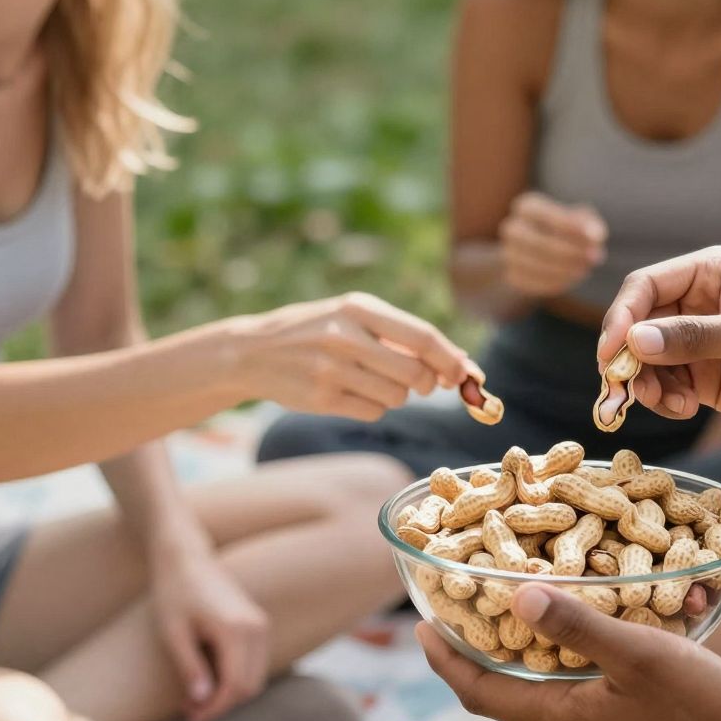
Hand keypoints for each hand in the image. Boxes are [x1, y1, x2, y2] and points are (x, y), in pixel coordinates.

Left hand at [151, 546, 269, 720]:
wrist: (186, 557)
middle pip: (249, 686)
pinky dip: (236, 677)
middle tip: (190, 709)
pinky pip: (254, 663)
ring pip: (255, 677)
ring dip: (229, 693)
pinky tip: (209, 678)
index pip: (235, 686)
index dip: (214, 708)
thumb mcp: (173, 633)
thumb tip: (203, 701)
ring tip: (196, 696)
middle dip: (221, 704)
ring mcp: (261, 624)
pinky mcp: (257, 623)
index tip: (191, 716)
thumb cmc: (174, 592)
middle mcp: (256, 628)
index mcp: (237, 630)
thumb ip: (190, 668)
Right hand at [244, 292, 475, 419]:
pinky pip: (373, 412)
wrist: (253, 352)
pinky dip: (373, 407)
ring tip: (369, 380)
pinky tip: (350, 393)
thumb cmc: (316, 332)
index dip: (451, 358)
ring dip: (395, 395)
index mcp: (358, 308)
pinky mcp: (321, 398)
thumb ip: (400, 336)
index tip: (467, 374)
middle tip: (421, 383)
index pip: (422, 335)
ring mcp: (331, 370)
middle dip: (427, 384)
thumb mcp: (352, 318)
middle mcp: (345, 336)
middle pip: (416, 374)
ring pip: (397, 397)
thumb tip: (461, 364)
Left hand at [417, 582, 720, 720]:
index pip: (478, 692)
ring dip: (520, 649)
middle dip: (475, 647)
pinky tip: (583, 623)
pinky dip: (564, 655)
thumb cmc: (700, 715)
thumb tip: (516, 597)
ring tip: (512, 603)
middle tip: (460, 601)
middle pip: (501, 690)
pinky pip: (574, 688)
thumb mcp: (640, 657)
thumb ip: (579, 626)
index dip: (444, 658)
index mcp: (558, 720)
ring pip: (538, 688)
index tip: (420, 623)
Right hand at [497, 192, 606, 299]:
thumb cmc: (568, 229)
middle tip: (595, 257)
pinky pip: (533, 283)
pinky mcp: (512, 277)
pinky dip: (555, 282)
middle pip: (536, 243)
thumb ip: (589, 223)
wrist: (543, 250)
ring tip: (585, 269)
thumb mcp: (580, 218)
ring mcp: (508, 254)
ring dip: (564, 270)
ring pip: (534, 266)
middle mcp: (512, 228)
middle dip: (568, 253)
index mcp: (527, 207)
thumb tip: (595, 235)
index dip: (570, 227)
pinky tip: (571, 278)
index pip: (545, 215)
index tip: (597, 238)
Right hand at [596, 245, 720, 441]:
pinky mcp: (701, 378)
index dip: (622, 316)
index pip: (647, 286)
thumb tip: (635, 341)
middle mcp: (696, 304)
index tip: (613, 353)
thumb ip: (695, 338)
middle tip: (623, 390)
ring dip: (645, 385)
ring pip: (644, 360)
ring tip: (670, 405)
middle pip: (636, 325)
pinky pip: (662, 386)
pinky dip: (663, 400)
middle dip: (627, 358)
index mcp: (710, 273)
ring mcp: (697, 343)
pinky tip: (685, 410)